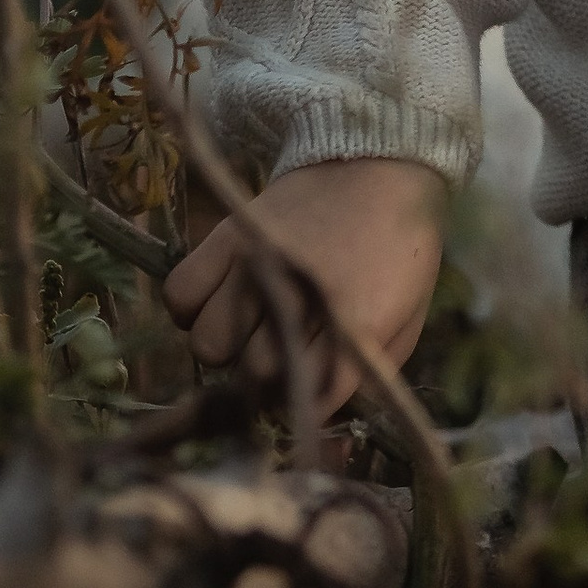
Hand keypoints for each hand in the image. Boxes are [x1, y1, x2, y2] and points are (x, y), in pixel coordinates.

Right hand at [163, 155, 449, 413]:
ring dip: (229, 344)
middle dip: (267, 375)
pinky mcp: (226, 235)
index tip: (314, 386)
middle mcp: (300, 294)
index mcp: (357, 320)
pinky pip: (180, 297)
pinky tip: (222, 298)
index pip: (309, 402)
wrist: (377, 159)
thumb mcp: (407, 317)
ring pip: (210, 345)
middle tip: (285, 346)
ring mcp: (256, 262)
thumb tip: (323, 429)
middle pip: (253, 376)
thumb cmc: (398, 247)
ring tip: (253, 320)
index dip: (309, 402)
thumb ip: (370, 379)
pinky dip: (193, 308)